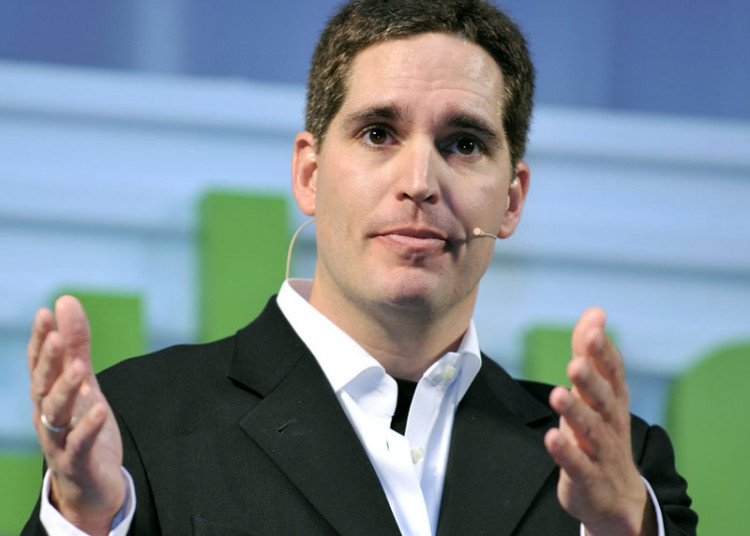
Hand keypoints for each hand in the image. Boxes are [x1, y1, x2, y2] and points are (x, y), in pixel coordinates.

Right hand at [28, 296, 124, 535]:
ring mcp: (59, 440)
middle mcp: (47, 415)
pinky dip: (88, 426)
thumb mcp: (84, 382)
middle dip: (49, 362)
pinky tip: (99, 409)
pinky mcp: (76, 462)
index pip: (40, 363)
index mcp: (47, 395)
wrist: (90, 484)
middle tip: (59, 337)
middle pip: (43, 385)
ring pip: (56, 413)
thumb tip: (65, 300)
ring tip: (81, 369)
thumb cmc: (83, 426)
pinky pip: (79, 443)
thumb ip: (77, 345)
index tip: (46, 313)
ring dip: (66, 390)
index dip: (42, 340)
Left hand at [543, 307, 656, 535]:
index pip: (613, 373)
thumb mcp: (596, 393)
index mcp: (613, 400)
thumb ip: (590, 353)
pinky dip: (565, 452)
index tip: (593, 332)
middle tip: (576, 363)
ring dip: (575, 413)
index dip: (603, 353)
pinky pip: (577, 465)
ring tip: (557, 395)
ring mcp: (601, 453)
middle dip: (591, 381)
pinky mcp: (587, 478)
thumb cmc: (601, 433)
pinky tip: (551, 438)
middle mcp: (611, 423)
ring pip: (590, 431)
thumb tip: (596, 311)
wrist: (616, 497)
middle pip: (603, 400)